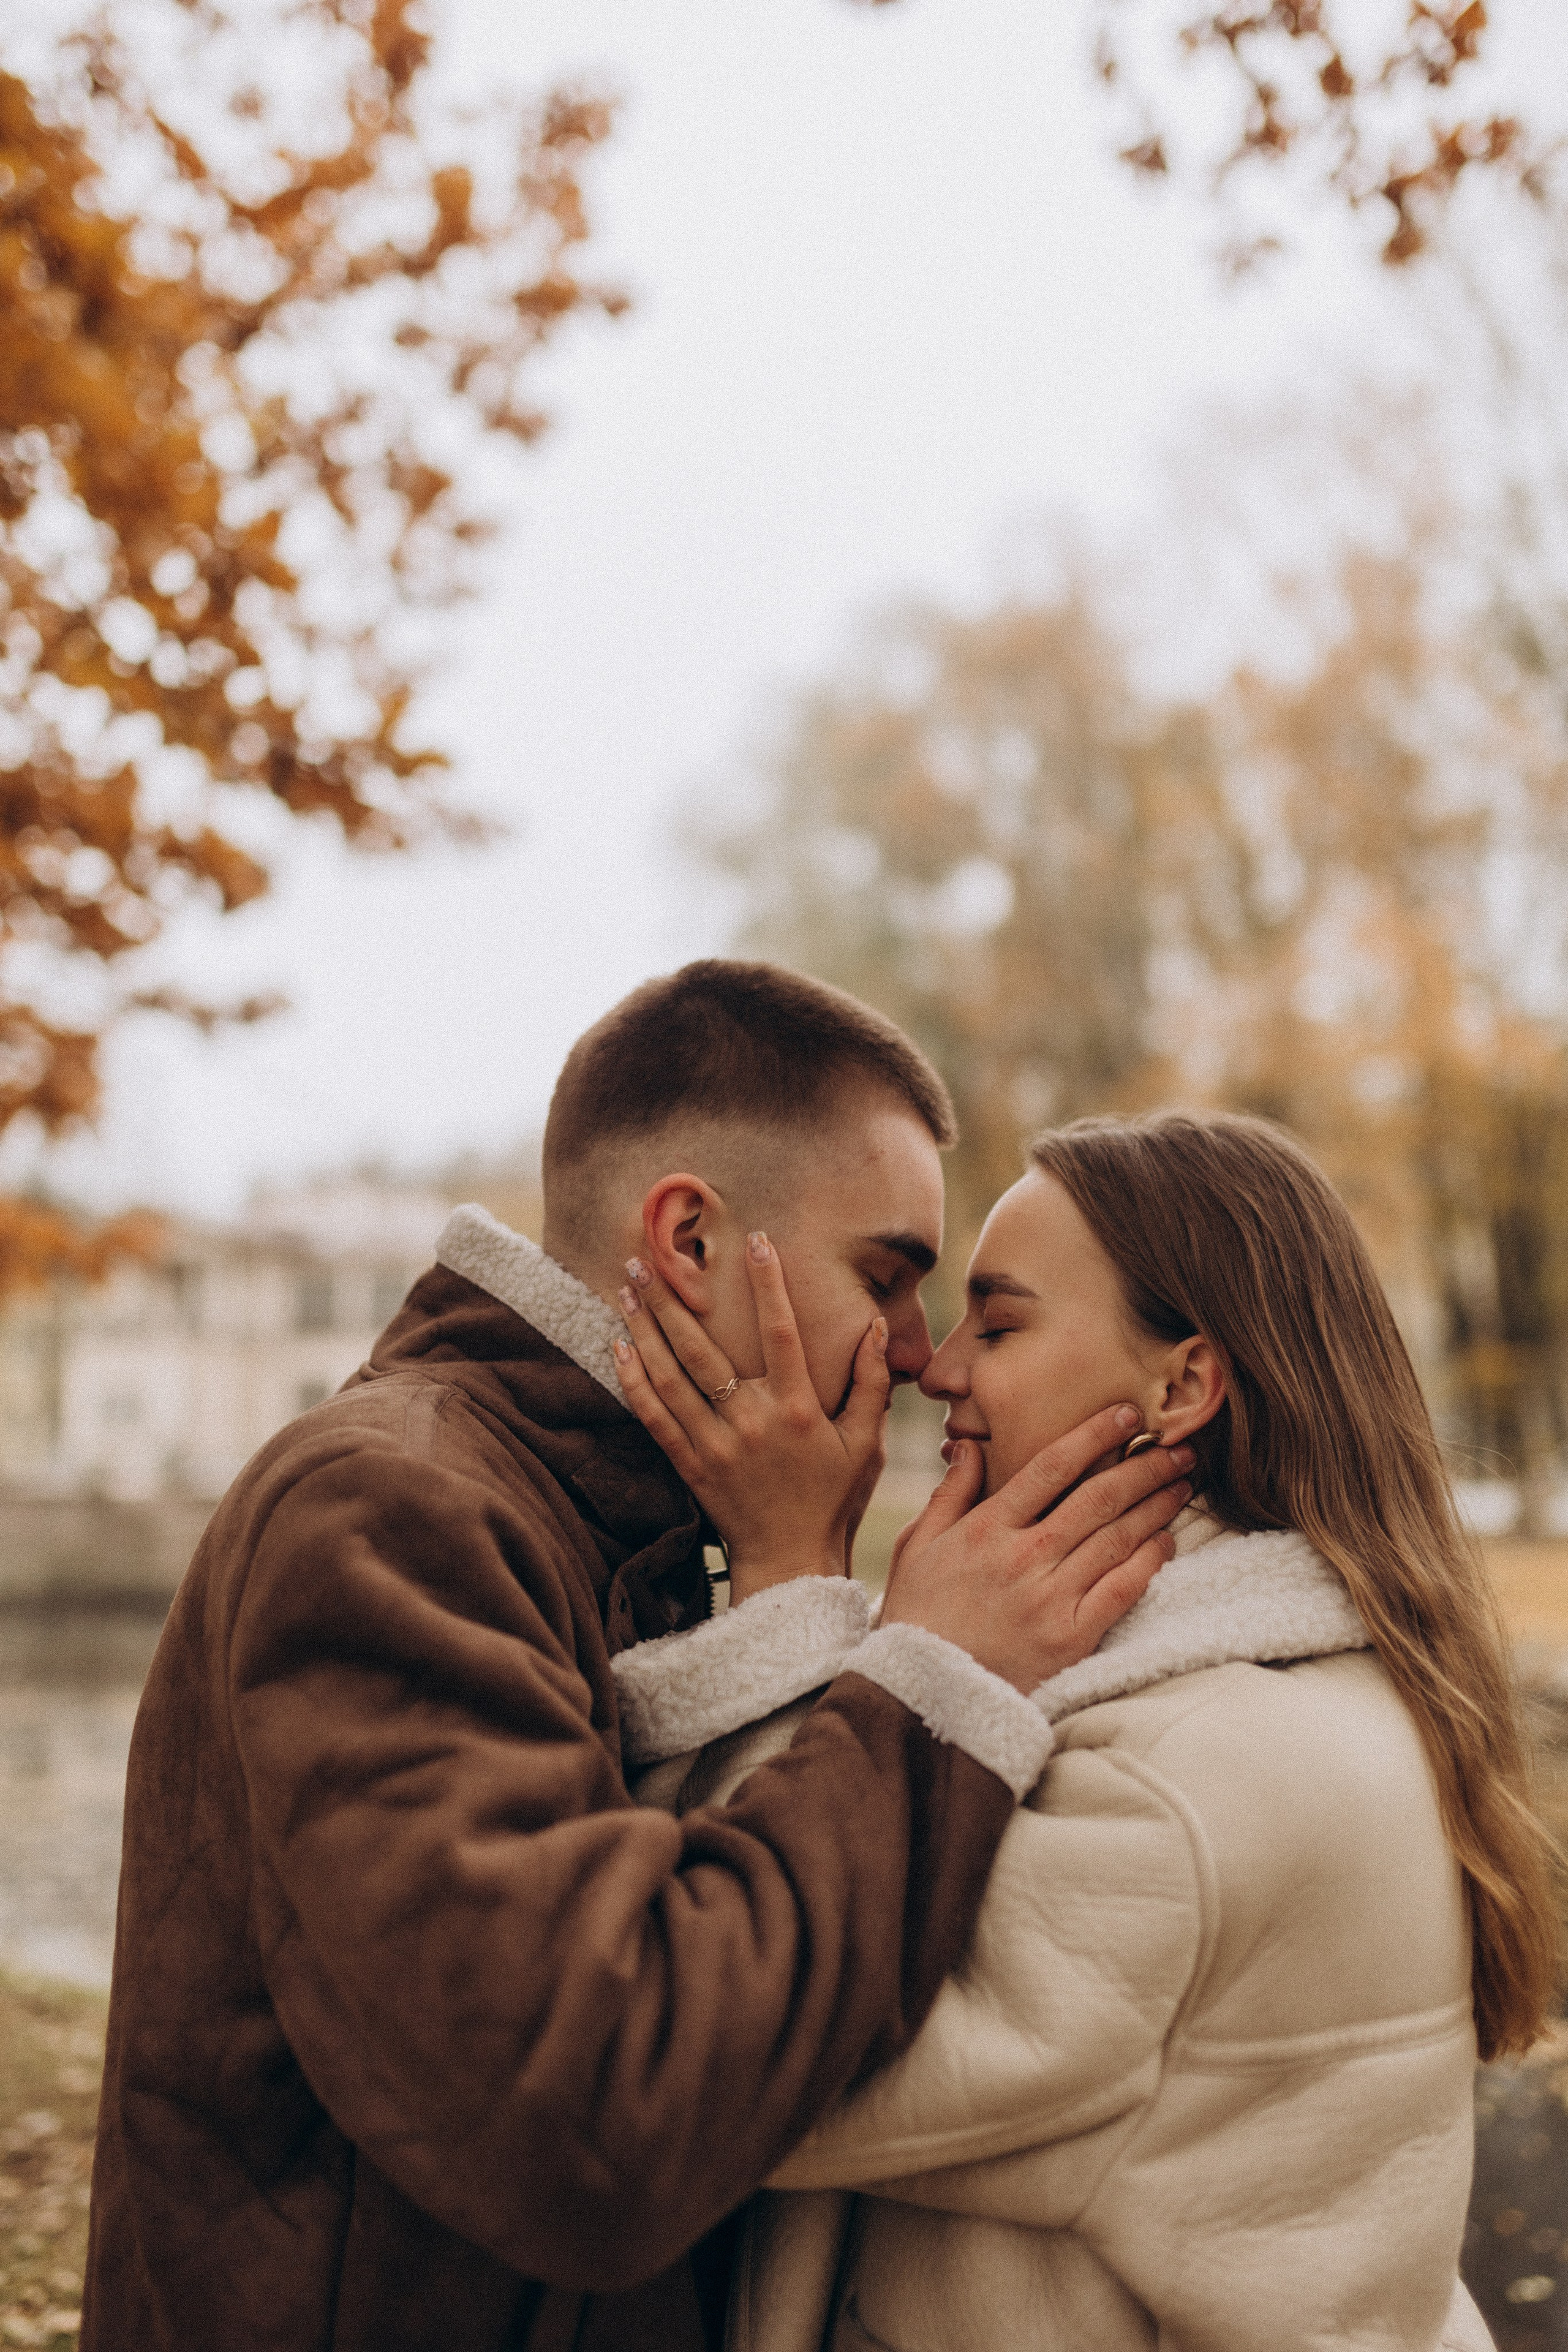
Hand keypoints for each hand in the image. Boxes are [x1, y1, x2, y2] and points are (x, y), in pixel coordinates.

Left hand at [612, 1235, 891, 1604]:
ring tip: (626, 1288)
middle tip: (647, 1258)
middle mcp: (751, 1422)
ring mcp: (715, 1445)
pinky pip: (654, 1417)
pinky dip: (633, 1381)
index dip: (770, 1285)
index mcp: (797, 1410)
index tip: (756, 1241)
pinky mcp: (690, 1466)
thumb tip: (874, 1325)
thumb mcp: (865, 1443)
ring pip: (670, 1377)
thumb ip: (872, 1383)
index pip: (782, 1333)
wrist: (791, 1562)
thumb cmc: (834, 1500)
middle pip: (703, 1349)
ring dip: (645, 1329)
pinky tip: (618, 1347)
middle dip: (673, 1299)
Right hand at [881, 1408, 1193, 1693]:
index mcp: (986, 1528)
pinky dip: (1149, 1562)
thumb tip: (970, 1446)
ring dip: (1155, 1507)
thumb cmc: (917, 1616)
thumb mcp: (917, 1546)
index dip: (1093, 1435)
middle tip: (1177, 1448)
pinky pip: (1122, 1590)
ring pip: (1116, 1539)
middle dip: (1143, 1467)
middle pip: (1097, 1498)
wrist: (924, 1694)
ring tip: (1181, 1484)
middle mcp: (1023, 1557)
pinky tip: (1166, 1542)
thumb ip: (950, 1494)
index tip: (1126, 1415)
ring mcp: (1049, 1598)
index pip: (1050, 1467)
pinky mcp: (1071, 1638)